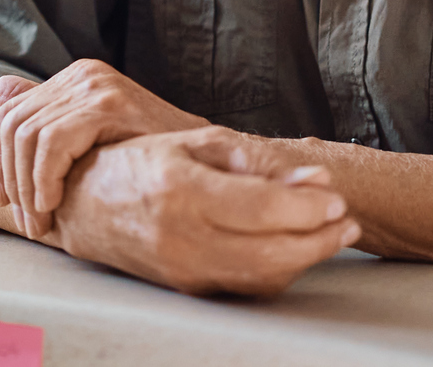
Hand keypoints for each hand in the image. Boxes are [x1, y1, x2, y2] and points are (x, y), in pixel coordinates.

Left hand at [0, 59, 207, 236]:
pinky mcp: (107, 104)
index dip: (3, 160)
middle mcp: (82, 74)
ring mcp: (95, 86)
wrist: (206, 158)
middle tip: (26, 222)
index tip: (6, 201)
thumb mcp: (95, 134)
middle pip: (16, 125)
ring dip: (27, 187)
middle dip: (12, 179)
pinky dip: (44, 177)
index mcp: (76, 77)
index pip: (14, 114)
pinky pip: (53, 143)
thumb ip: (49, 114)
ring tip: (40, 221)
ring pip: (29, 136)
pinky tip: (53, 203)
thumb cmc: (151, 154)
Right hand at [37, 127, 360, 296]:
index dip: (306, 207)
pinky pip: (246, 286)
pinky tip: (295, 249)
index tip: (334, 198)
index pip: (260, 207)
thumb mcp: (194, 144)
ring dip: (307, 258)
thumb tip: (312, 181)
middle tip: (345, 221)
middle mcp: (179, 235)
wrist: (86, 204)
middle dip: (319, 239)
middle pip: (270, 253)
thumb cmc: (140, 164)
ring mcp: (182, 268)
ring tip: (331, 233)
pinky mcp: (186, 288)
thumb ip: (253, 161)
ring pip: (262, 277)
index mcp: (180, 188)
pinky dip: (279, 271)